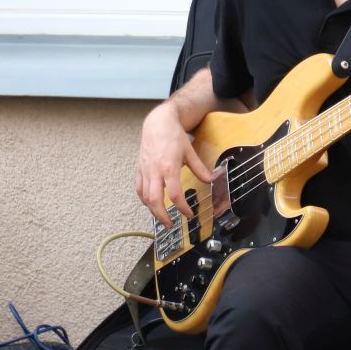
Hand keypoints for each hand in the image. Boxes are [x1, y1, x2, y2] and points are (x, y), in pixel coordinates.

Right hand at [136, 101, 211, 227]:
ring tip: (162, 217)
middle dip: (162, 216)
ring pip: (144, 197)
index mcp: (168, 168)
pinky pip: (139, 189)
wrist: (157, 124)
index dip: (182, 208)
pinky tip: (150, 203)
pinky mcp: (140, 169)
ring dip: (152, 210)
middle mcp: (154, 171)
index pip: (175, 194)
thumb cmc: (173, 136)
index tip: (189, 215)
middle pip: (154, 200)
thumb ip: (200, 169)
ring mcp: (145, 171)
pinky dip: (144, 199)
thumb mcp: (190, 152)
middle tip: (171, 225)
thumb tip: (210, 180)